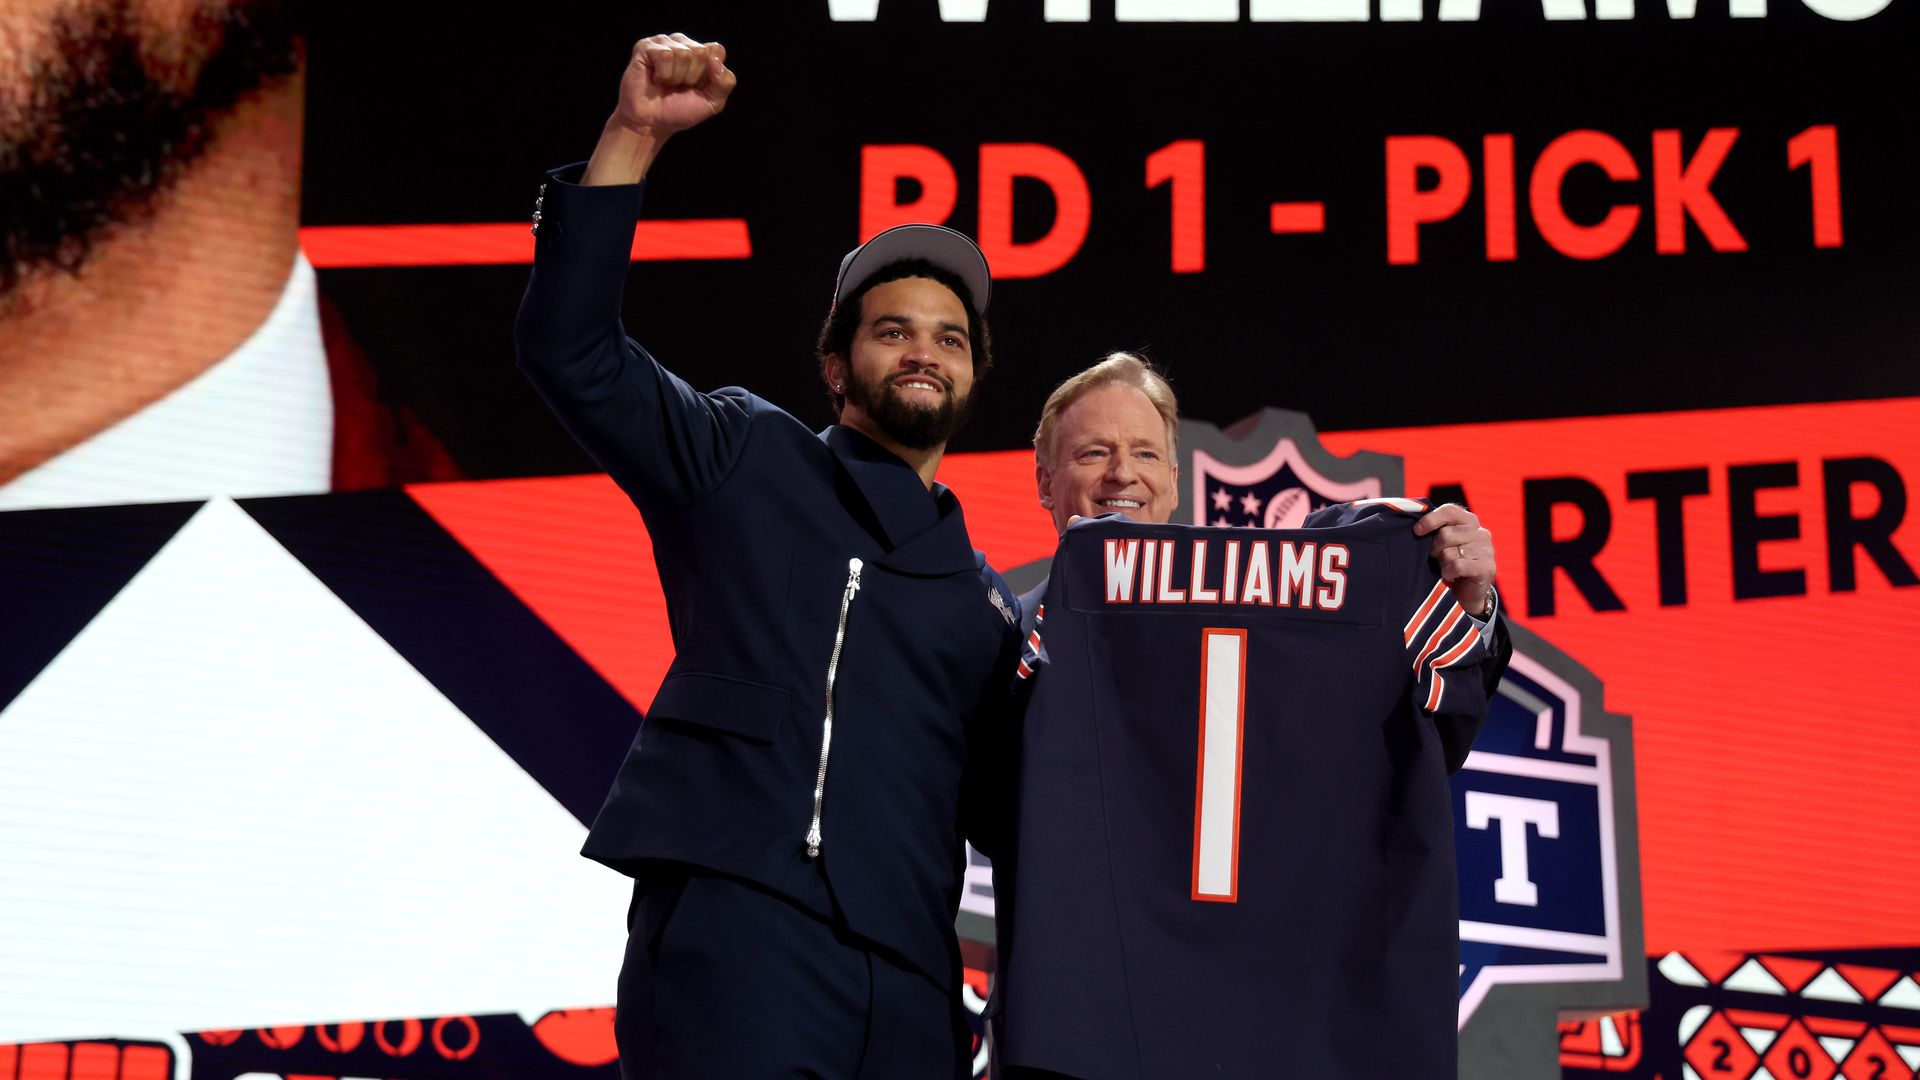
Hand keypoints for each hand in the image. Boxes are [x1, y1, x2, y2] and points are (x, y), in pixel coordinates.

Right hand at [612, 33, 736, 136]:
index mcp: (702, 53)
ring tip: (666, 84)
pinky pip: (664, 55)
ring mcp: (664, 42)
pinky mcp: (646, 46)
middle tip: (678, 87)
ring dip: (675, 77)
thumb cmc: (679, 111)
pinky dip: (662, 74)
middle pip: (701, 52)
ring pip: (683, 53)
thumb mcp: (712, 103)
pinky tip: (655, 79)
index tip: (697, 87)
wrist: (651, 124)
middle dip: (692, 77)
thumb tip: (715, 61)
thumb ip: (725, 83)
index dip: (710, 74)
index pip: (717, 50)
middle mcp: (683, 43)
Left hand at [1413, 503, 1496, 617]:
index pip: (1450, 511)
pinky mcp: (1487, 567)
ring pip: (1449, 553)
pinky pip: (1457, 566)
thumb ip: (1435, 529)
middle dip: (1434, 549)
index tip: (1416, 531)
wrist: (1468, 592)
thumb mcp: (1443, 542)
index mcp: (1469, 521)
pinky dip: (1448, 573)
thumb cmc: (1450, 563)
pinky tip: (1450, 576)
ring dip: (1442, 564)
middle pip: (1445, 534)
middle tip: (1437, 558)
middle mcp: (1481, 533)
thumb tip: (1414, 522)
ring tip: (1446, 568)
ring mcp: (1486, 550)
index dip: (1430, 520)